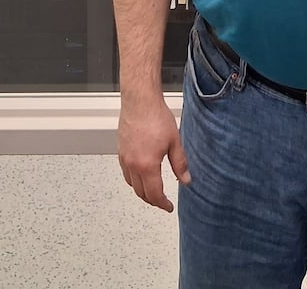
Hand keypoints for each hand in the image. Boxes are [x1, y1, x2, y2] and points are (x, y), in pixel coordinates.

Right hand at [117, 97, 190, 211]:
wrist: (140, 101)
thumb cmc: (155, 117)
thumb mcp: (174, 142)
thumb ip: (180, 164)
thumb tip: (186, 180)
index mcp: (147, 165)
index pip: (154, 194)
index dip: (162, 204)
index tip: (168, 207)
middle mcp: (132, 165)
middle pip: (141, 193)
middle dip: (152, 200)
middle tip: (162, 201)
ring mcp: (124, 158)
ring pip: (131, 184)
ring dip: (141, 191)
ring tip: (152, 190)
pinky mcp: (120, 150)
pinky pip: (125, 173)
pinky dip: (133, 179)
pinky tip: (140, 174)